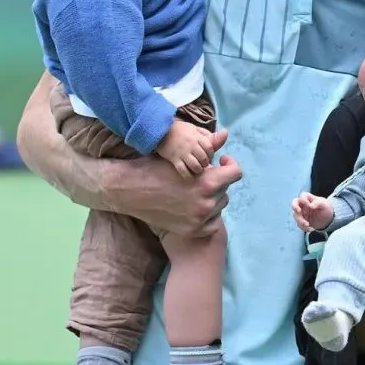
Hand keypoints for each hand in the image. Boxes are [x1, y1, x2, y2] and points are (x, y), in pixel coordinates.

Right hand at [108, 133, 240, 238]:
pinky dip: (208, 216)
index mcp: (207, 182)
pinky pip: (213, 223)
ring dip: (212, 198)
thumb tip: (226, 134)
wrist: (129, 191)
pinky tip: (195, 207)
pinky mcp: (192, 231)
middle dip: (216, 182)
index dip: (230, 165)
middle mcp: (206, 203)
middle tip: (199, 178)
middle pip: (226, 189)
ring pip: (219, 206)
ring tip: (194, 192)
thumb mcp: (182, 156)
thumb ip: (208, 148)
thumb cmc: (154, 169)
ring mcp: (199, 220)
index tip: (221, 162)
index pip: (236, 173)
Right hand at [156, 121, 217, 177]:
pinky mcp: (174, 159)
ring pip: (196, 166)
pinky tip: (189, 175)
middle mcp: (191, 145)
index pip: (210, 147)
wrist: (160, 132)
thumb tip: (224, 134)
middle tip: (203, 164)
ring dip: (198, 170)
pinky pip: (183, 170)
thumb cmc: (180, 130)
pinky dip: (188, 175)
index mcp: (197, 136)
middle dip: (205, 163)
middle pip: (204, 158)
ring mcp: (182, 153)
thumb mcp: (195, 129)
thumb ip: (208, 134)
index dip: (211, 154)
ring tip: (197, 169)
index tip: (208, 156)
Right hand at [292, 192, 333, 231]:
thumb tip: (310, 205)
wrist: (327, 220)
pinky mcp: (301, 220)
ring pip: (296, 215)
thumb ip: (318, 202)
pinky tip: (309, 229)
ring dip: (300, 220)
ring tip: (307, 225)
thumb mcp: (325, 205)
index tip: (309, 205)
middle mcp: (303, 205)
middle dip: (295, 207)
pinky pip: (298, 223)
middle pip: (294, 203)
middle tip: (299, 211)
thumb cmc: (326, 209)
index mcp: (309, 198)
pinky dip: (302, 227)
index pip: (303, 196)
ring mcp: (301, 213)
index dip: (303, 200)